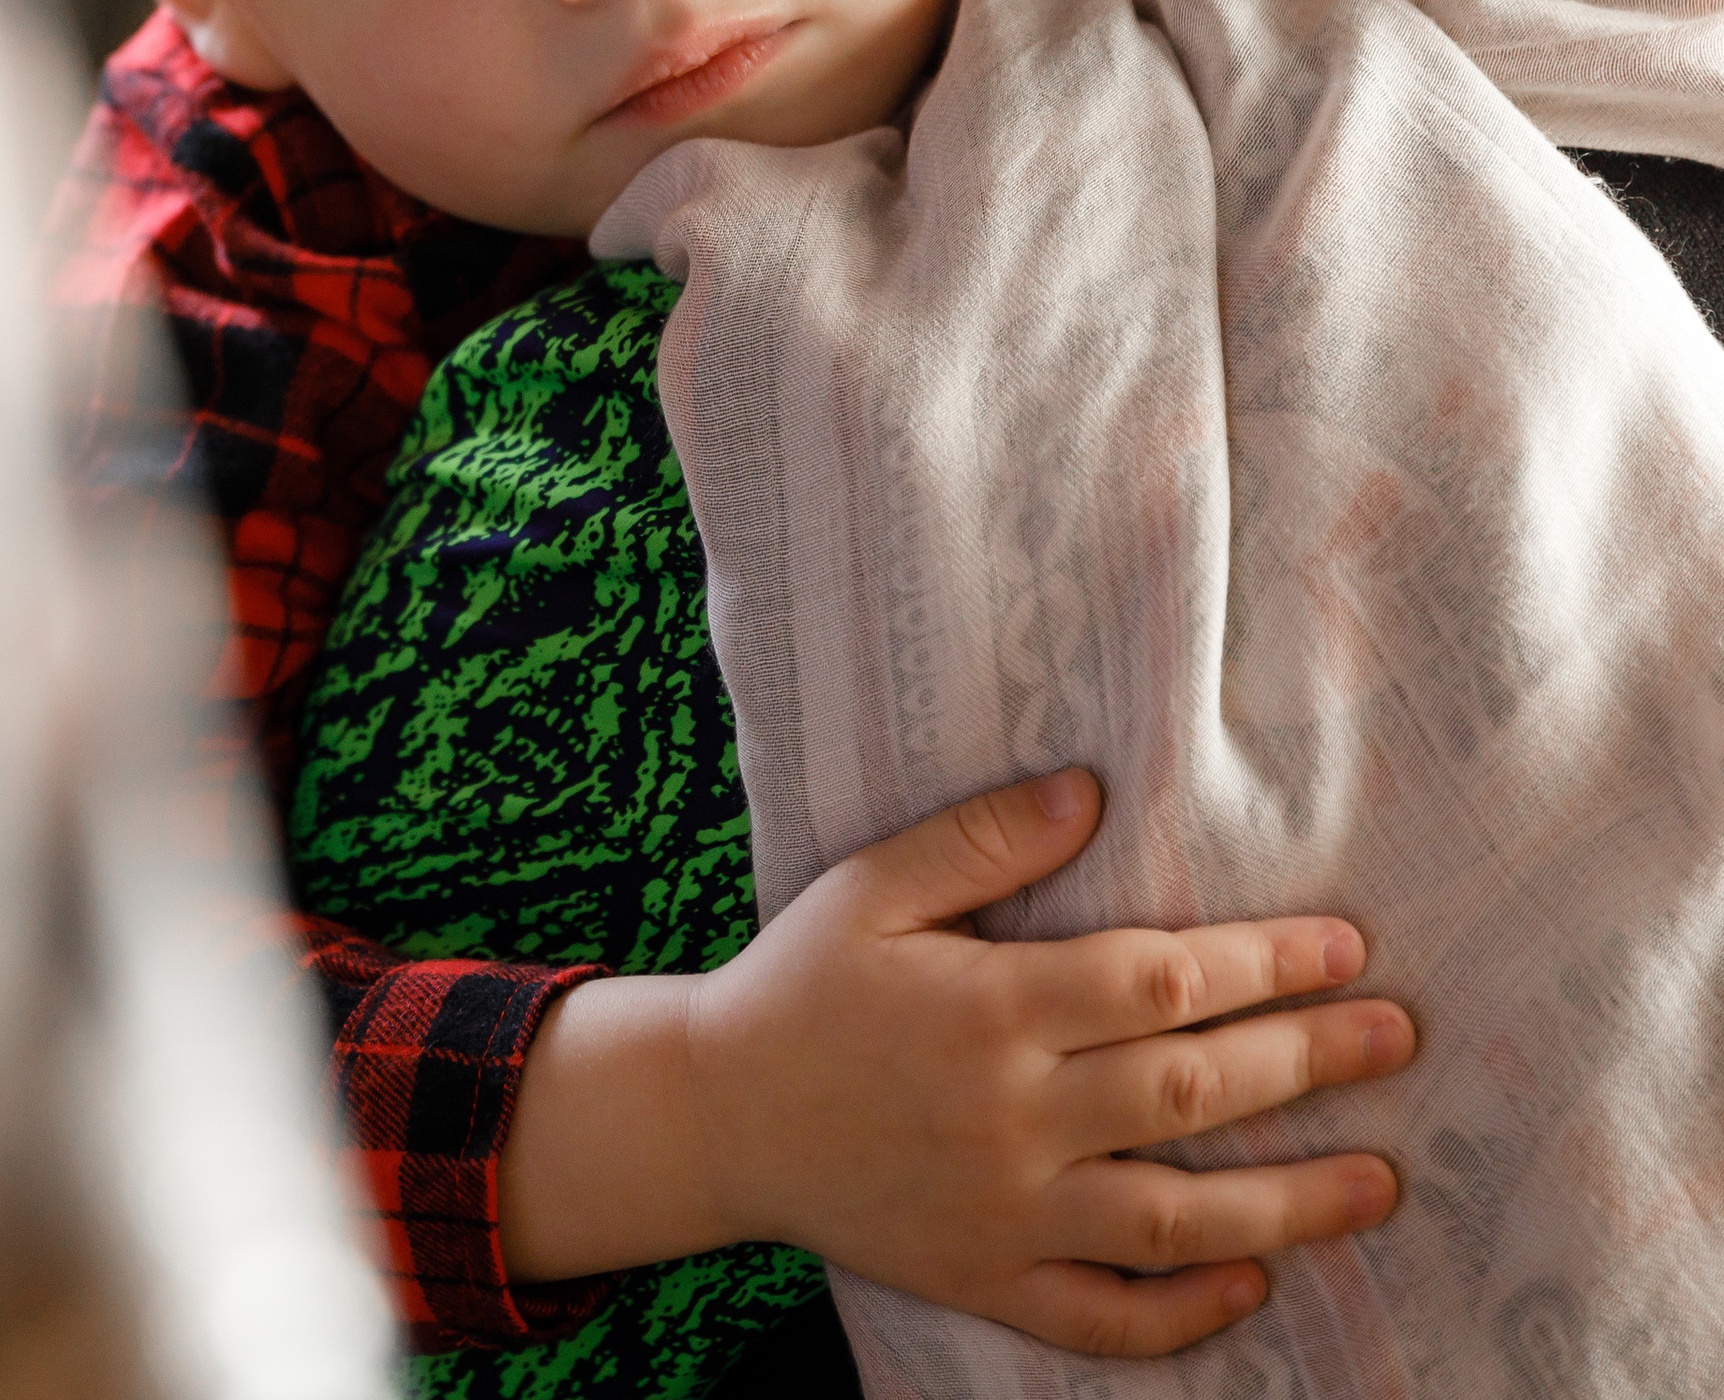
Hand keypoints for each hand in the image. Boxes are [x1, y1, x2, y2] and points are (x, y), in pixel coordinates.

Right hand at [686, 768, 1413, 1354]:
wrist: (714, 1114)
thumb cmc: (801, 982)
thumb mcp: (872, 887)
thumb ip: (981, 840)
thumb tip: (1091, 793)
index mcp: (990, 1008)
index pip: (1158, 982)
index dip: (1260, 965)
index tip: (1343, 948)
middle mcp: (1011, 1115)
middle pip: (1190, 1091)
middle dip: (1309, 1062)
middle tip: (1397, 1038)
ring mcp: (1003, 1211)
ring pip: (1174, 1218)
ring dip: (1291, 1203)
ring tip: (1381, 1183)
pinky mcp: (984, 1279)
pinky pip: (1104, 1318)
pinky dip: (1185, 1312)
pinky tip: (1253, 1283)